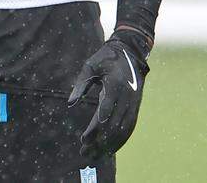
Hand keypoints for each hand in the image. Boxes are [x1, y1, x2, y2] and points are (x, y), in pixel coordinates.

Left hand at [67, 30, 149, 160]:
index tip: (84, 139)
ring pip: (124, 128)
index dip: (95, 127)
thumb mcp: (91, 66)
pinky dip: (122, 139)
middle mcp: (127, 95)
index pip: (105, 111)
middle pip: (114, 124)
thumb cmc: (107, 57)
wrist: (130, 51)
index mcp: (115, 84)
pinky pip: (130, 126)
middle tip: (85, 151)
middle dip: (100, 141)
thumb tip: (70, 103)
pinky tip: (111, 148)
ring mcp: (133, 101)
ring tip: (96, 155)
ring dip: (110, 144)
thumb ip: (81, 84)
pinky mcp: (136, 105)